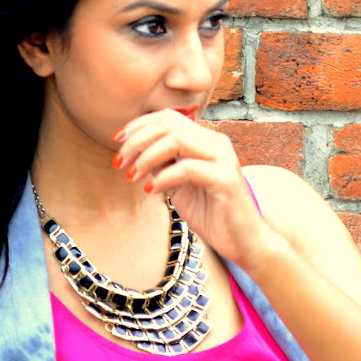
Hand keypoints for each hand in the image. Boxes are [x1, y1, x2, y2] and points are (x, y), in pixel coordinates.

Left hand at [113, 109, 275, 268]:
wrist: (244, 243)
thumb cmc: (210, 213)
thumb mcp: (177, 184)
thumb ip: (161, 164)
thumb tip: (133, 149)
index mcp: (205, 139)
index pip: (168, 117)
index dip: (139, 125)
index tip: (116, 140)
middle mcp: (216, 142)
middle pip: (169, 124)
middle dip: (137, 140)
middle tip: (119, 161)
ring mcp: (223, 159)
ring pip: (177, 140)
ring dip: (146, 156)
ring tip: (132, 176)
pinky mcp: (226, 179)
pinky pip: (187, 169)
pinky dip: (164, 177)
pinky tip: (151, 190)